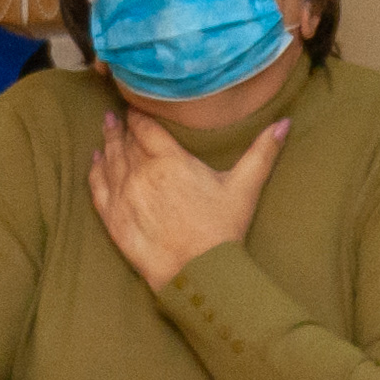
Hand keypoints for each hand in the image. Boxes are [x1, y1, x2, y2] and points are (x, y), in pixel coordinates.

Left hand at [88, 111, 290, 292]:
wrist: (199, 272)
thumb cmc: (223, 229)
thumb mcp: (245, 187)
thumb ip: (262, 152)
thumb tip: (285, 122)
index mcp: (170, 161)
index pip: (146, 129)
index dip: (139, 116)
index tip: (135, 107)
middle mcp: (141, 173)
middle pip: (125, 142)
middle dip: (121, 127)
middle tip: (115, 115)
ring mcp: (123, 195)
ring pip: (110, 160)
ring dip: (108, 142)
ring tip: (106, 127)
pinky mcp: (113, 218)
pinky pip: (97, 187)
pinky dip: (94, 170)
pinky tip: (94, 160)